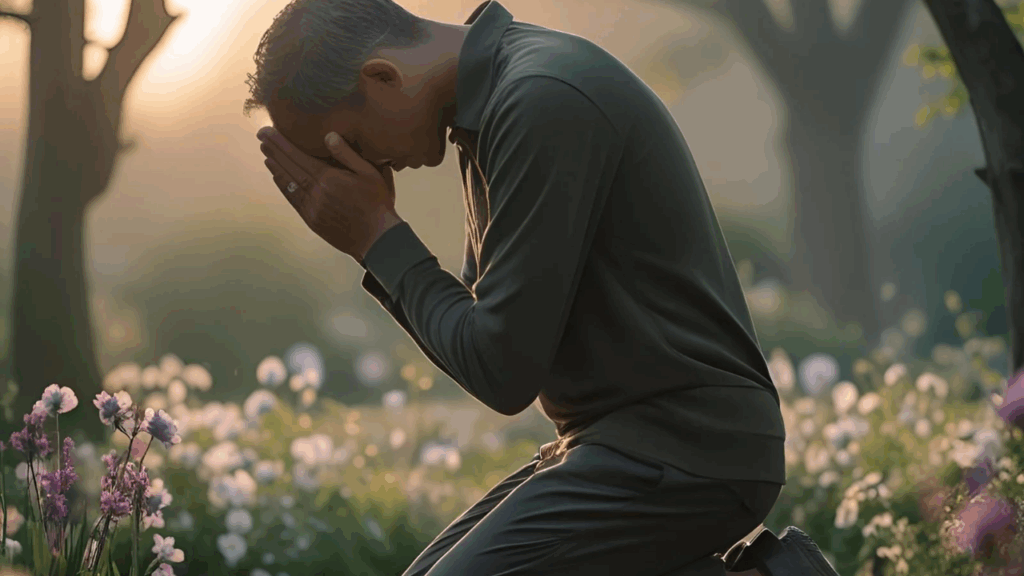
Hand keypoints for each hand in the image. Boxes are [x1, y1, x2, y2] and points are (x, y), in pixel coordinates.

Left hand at [257, 126, 402, 260]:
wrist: (377, 238)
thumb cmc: (377, 203)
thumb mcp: (370, 173)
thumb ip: (348, 154)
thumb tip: (328, 136)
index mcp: (329, 178)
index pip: (298, 156)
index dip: (281, 143)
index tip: (268, 131)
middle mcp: (316, 192)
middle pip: (290, 167)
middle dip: (274, 151)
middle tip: (261, 136)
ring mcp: (312, 208)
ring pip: (289, 183)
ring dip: (276, 167)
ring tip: (266, 154)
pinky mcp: (312, 220)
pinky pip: (293, 199)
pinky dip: (284, 186)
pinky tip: (278, 177)